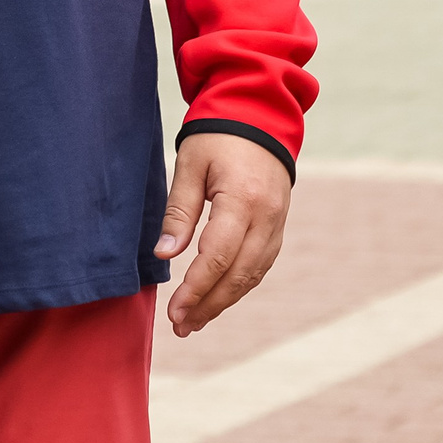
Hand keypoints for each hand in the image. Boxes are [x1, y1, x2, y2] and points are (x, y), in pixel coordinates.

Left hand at [155, 132, 291, 337]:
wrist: (260, 116)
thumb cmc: (218, 136)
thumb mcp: (190, 165)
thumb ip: (179, 211)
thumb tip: (165, 255)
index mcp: (242, 199)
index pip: (218, 257)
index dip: (195, 289)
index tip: (174, 311)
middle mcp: (266, 216)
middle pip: (238, 274)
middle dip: (208, 305)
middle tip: (181, 326)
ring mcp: (277, 223)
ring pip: (252, 275)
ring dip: (224, 302)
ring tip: (194, 321)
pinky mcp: (278, 226)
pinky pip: (261, 265)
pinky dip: (239, 285)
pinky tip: (218, 298)